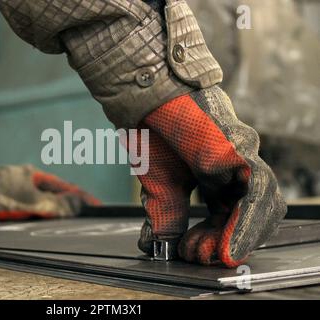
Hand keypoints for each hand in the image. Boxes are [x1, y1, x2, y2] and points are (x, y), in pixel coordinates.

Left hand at [0, 165, 100, 221]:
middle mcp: (27, 181)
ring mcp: (15, 190)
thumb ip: (54, 205)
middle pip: (54, 195)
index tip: (97, 207)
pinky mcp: (5, 200)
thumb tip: (76, 205)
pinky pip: (28, 209)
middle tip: (83, 216)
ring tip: (64, 224)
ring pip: (41, 203)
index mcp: (36, 176)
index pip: (66, 187)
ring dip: (53, 212)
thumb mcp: (31, 201)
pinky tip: (37, 224)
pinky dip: (37, 216)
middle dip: (69, 205)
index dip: (82, 198)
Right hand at [134, 87, 286, 266]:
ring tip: (213, 255)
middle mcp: (236, 171)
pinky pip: (258, 194)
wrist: (148, 102)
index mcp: (216, 180)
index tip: (192, 253)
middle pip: (248, 217)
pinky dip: (245, 224)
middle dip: (225, 243)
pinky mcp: (243, 151)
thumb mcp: (160, 187)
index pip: (227, 217)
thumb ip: (166, 216)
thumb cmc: (155, 135)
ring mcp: (243, 160)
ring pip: (262, 209)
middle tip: (199, 256)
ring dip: (238, 238)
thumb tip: (158, 247)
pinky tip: (228, 245)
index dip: (213, 239)